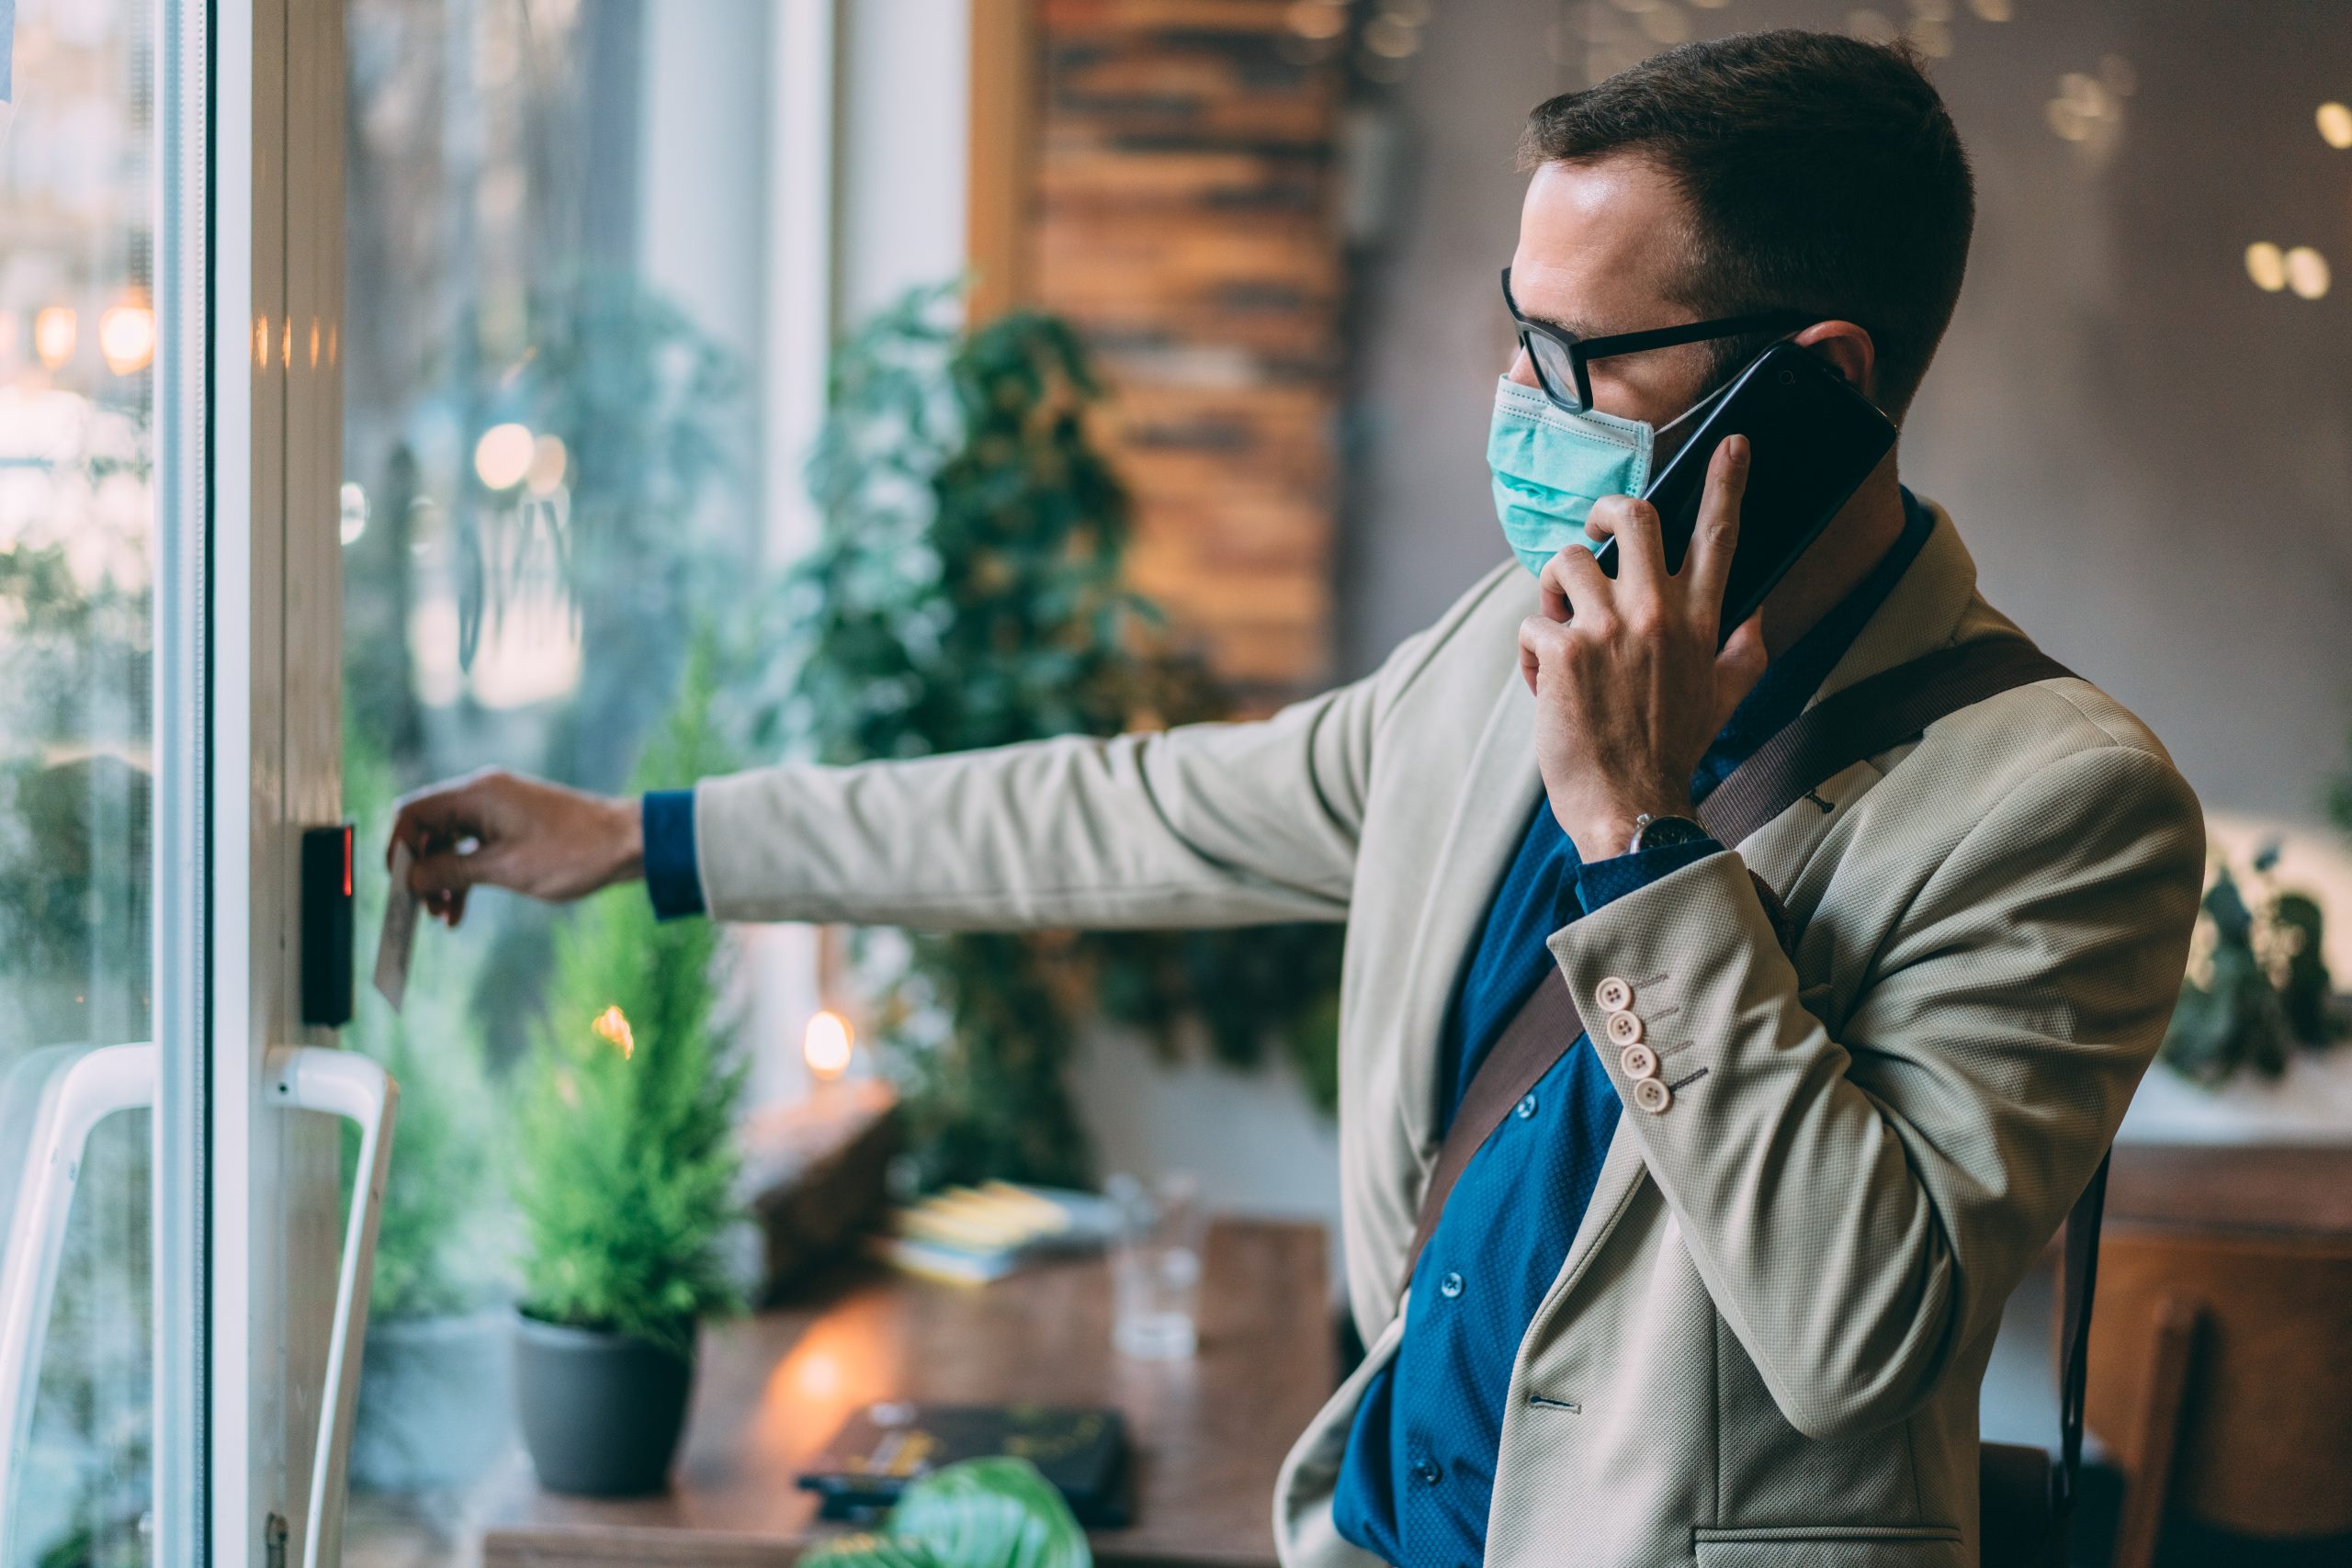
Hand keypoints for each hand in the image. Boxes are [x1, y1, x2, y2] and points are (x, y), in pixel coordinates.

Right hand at [386, 768, 643, 926]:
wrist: (628, 844)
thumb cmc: (572, 853)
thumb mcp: (505, 870)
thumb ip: (452, 872)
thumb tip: (411, 879)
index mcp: (478, 794)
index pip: (413, 812)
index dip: (398, 847)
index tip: (399, 884)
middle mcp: (484, 795)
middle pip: (428, 828)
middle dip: (421, 869)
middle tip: (420, 907)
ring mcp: (499, 810)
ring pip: (451, 842)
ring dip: (442, 878)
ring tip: (441, 916)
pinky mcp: (513, 827)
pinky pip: (474, 849)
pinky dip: (465, 876)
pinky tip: (460, 911)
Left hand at [1516, 435, 1769, 862]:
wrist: (1633, 808)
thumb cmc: (1673, 753)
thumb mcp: (1727, 699)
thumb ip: (1745, 649)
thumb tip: (1757, 612)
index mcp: (1701, 621)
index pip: (1719, 536)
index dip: (1727, 482)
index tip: (1733, 445)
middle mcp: (1657, 613)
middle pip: (1630, 516)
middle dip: (1602, 511)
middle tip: (1591, 532)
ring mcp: (1608, 628)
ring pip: (1564, 563)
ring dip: (1554, 594)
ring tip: (1560, 633)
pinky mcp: (1562, 650)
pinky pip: (1533, 621)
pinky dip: (1531, 652)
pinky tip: (1544, 687)